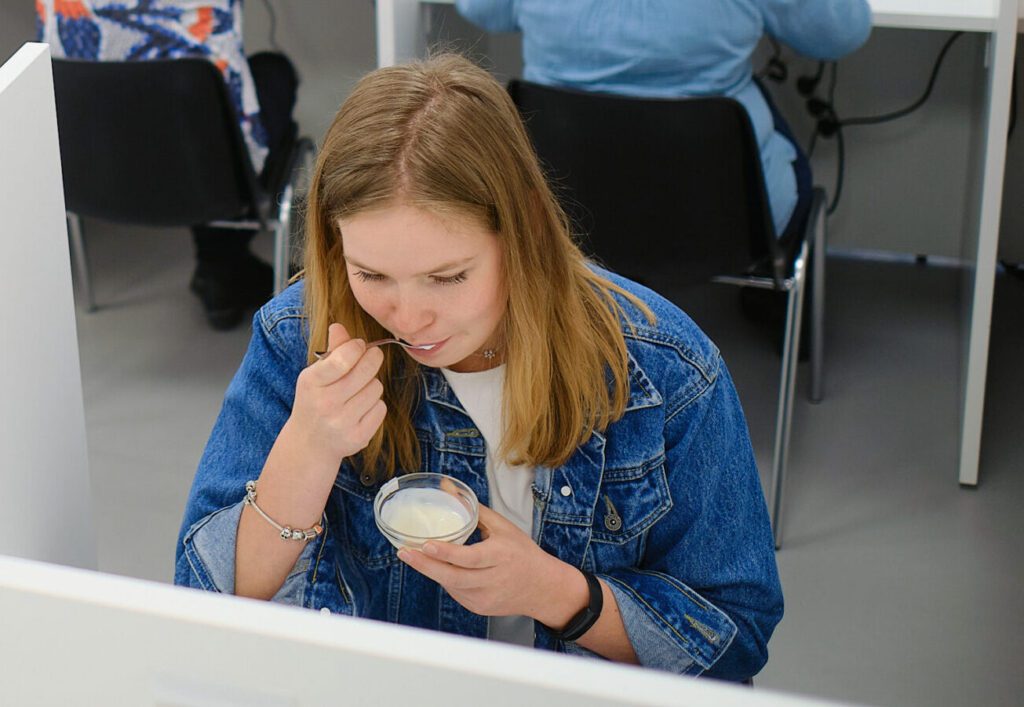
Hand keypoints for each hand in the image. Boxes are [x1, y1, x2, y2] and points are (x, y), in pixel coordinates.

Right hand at [286, 323, 386, 466]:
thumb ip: (332, 351)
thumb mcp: (315, 375)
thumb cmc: (315, 400)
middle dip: (373, 360)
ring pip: (376, 388)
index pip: (342, 359)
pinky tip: (361, 409)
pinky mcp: (358, 437)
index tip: (360, 346)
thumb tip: (339, 326)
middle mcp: (325, 404)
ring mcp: (342, 423)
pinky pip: (380, 408)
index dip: (357, 347)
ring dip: (372, 385)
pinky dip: (375, 405)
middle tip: (372, 358)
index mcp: (311, 383)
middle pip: (367, 371)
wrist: (310, 443)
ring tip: (358, 391)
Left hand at [397, 504, 586, 624]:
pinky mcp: (479, 608)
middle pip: (453, 577)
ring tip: (414, 556)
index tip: (426, 545)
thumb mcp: (502, 527)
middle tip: (404, 552)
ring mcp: (485, 598)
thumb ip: (472, 508)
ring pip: (451, 585)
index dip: (446, 553)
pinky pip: (455, 593)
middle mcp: (493, 580)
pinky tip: (440, 568)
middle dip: (425, 565)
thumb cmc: (522, 552)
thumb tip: (447, 487)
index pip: (470, 558)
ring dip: (432, 570)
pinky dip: (446, 580)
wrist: (541, 588)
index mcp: (501, 556)